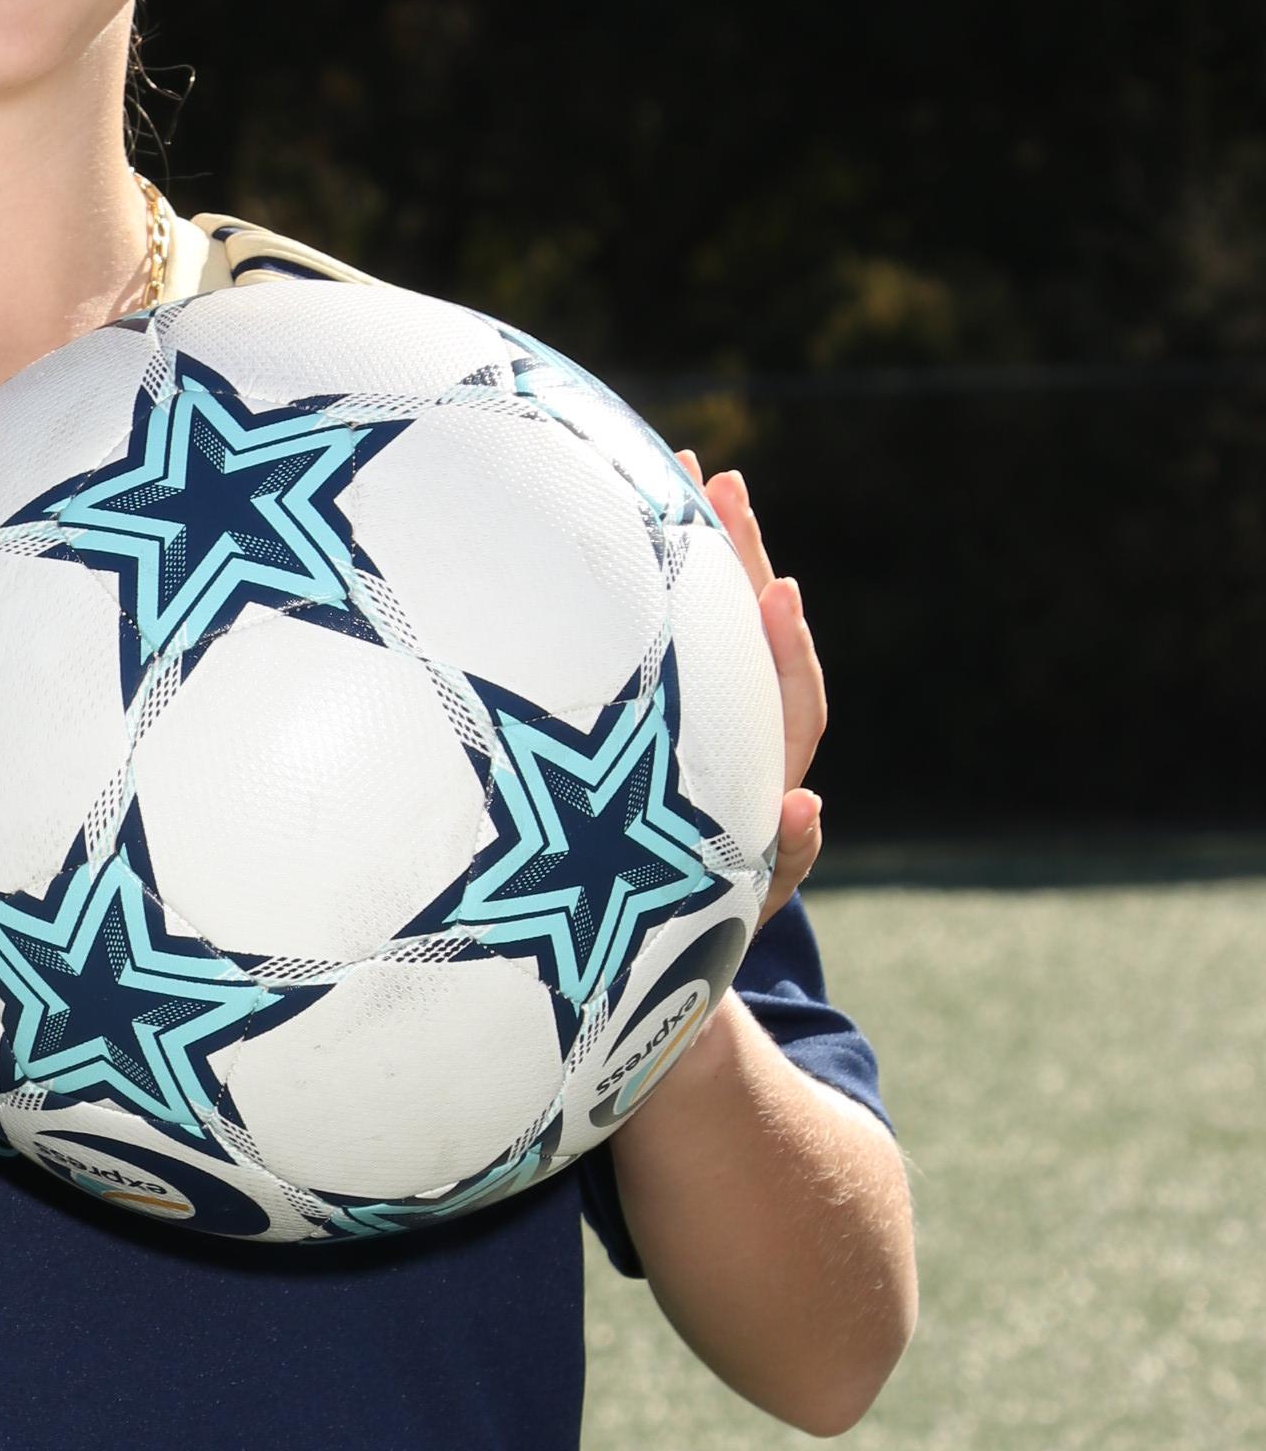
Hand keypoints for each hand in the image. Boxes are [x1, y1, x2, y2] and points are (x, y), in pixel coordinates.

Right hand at [681, 454, 824, 917]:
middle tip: (717, 479)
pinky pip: (665, 649)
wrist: (653, 976)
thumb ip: (780, 861)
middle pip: (753, 644)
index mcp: (764, 786)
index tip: (782, 589)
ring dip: (705, 559)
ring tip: (682, 474)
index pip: (791, 708)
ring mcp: (697, 735)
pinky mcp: (652, 734)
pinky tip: (638, 527)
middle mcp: (739, 748)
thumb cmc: (692, 946)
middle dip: (742, 561)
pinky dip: (658, 590)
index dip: (789, 651)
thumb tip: (812, 804)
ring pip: (712, 637)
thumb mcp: (740, 913)